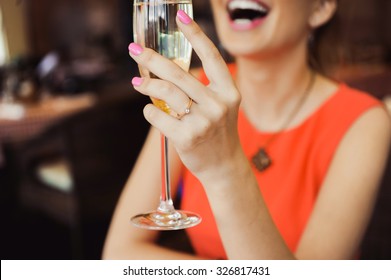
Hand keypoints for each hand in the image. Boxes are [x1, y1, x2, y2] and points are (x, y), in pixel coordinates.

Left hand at [128, 10, 242, 182]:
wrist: (223, 165)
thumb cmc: (217, 132)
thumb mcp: (219, 107)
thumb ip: (200, 89)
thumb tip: (164, 72)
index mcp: (229, 92)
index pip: (212, 56)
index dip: (195, 34)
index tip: (180, 16)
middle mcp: (218, 104)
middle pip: (179, 73)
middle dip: (152, 58)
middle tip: (135, 50)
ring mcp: (203, 121)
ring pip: (166, 92)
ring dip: (146, 85)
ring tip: (137, 83)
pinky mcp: (187, 137)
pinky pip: (158, 115)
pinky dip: (149, 111)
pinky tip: (151, 111)